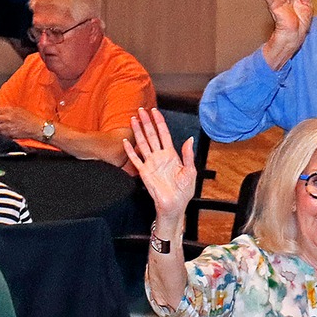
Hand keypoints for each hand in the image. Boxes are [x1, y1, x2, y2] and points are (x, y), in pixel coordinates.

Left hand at [0, 104, 45, 141]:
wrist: (36, 127)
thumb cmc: (30, 118)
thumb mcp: (18, 109)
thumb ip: (8, 110)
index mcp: (9, 110)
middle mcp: (7, 118)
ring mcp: (8, 127)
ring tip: (3, 126)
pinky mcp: (10, 134)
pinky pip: (2, 133)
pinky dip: (3, 132)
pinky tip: (8, 130)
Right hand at [124, 107, 196, 225]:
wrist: (175, 206)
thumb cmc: (184, 191)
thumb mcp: (190, 171)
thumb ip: (188, 154)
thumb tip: (189, 139)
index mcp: (171, 155)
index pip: (164, 133)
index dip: (159, 122)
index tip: (155, 111)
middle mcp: (160, 156)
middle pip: (152, 135)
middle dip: (146, 122)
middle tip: (141, 110)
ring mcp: (151, 163)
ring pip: (142, 143)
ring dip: (137, 131)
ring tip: (133, 119)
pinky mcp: (144, 172)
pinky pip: (135, 160)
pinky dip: (130, 151)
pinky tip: (125, 142)